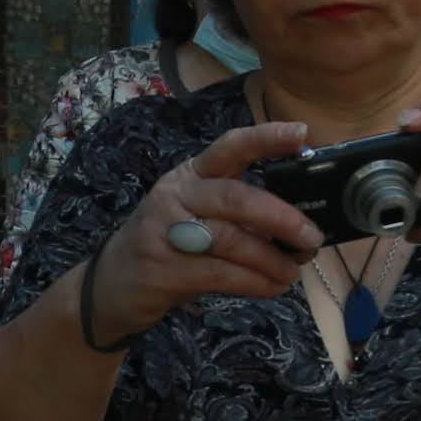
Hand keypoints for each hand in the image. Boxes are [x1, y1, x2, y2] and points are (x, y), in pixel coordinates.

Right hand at [80, 123, 324, 341]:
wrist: (109, 287)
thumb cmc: (167, 247)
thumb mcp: (195, 217)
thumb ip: (237, 214)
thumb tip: (299, 226)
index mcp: (190, 174)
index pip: (229, 147)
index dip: (266, 138)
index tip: (302, 133)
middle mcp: (175, 195)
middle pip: (236, 197)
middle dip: (281, 218)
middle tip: (311, 238)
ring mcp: (164, 232)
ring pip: (232, 240)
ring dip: (271, 260)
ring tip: (292, 272)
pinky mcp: (162, 270)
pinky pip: (220, 274)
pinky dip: (254, 282)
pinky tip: (271, 287)